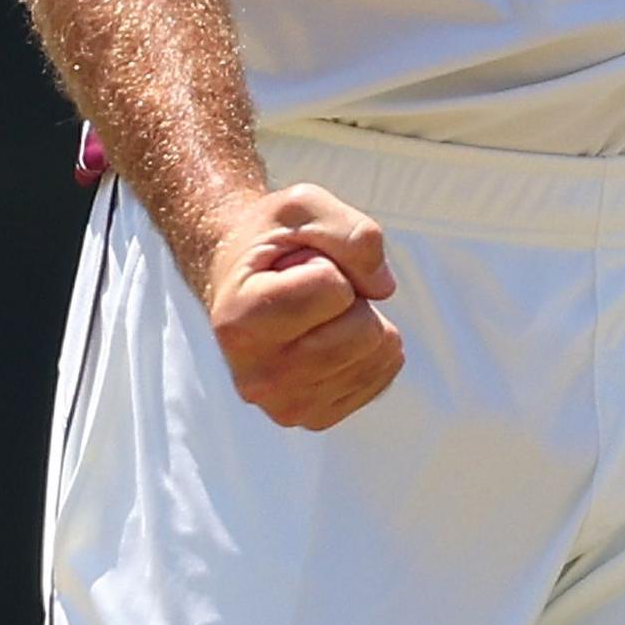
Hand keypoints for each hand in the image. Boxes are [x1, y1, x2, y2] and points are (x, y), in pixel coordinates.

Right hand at [201, 182, 405, 430]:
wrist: (241, 283)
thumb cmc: (271, 242)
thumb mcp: (303, 206)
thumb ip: (351, 231)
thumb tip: (384, 289)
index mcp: (240, 321)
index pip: (334, 288)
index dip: (329, 264)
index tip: (296, 267)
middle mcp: (257, 376)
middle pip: (362, 331)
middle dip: (352, 295)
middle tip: (312, 289)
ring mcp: (285, 406)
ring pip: (377, 356)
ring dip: (361, 320)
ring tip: (318, 313)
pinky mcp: (314, 417)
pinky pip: (382, 377)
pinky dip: (371, 347)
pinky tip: (331, 336)